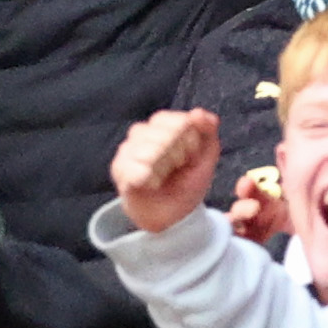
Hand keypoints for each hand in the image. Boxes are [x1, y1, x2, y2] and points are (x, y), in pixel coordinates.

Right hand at [109, 107, 223, 236]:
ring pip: (152, 153)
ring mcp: (127, 150)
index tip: (192, 154)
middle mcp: (140, 133)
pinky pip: (138, 170)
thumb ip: (207, 130)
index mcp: (162, 124)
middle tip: (176, 167)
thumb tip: (197, 113)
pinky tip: (153, 184)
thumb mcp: (206, 156)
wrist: (172, 214)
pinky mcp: (119, 170)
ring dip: (165, 169)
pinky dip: (151, 180)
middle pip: (166, 136)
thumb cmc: (186, 181)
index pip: (179, 121)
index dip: (191, 140)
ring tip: (164, 176)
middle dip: (179, 156)